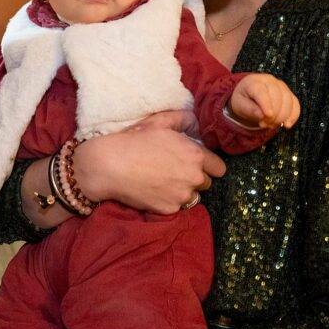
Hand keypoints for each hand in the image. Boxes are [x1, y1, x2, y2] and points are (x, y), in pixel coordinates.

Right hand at [72, 110, 225, 213]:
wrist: (109, 166)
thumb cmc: (133, 140)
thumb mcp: (159, 122)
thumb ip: (182, 119)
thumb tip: (194, 121)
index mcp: (195, 155)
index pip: (219, 167)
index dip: (208, 164)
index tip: (195, 163)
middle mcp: (193, 177)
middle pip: (206, 183)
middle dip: (194, 177)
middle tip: (174, 170)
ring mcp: (181, 195)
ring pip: (192, 196)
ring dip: (183, 190)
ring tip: (163, 181)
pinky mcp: (169, 209)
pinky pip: (176, 206)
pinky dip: (168, 200)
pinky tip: (153, 190)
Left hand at [229, 74, 299, 129]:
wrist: (249, 96)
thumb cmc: (243, 100)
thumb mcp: (239, 105)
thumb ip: (248, 109)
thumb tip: (261, 115)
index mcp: (254, 82)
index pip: (261, 92)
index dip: (266, 104)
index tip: (268, 115)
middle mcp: (270, 81)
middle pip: (277, 97)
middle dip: (273, 114)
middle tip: (263, 124)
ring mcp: (282, 86)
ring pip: (288, 101)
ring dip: (281, 117)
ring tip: (270, 125)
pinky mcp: (289, 94)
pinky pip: (295, 105)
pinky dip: (293, 116)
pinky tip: (287, 125)